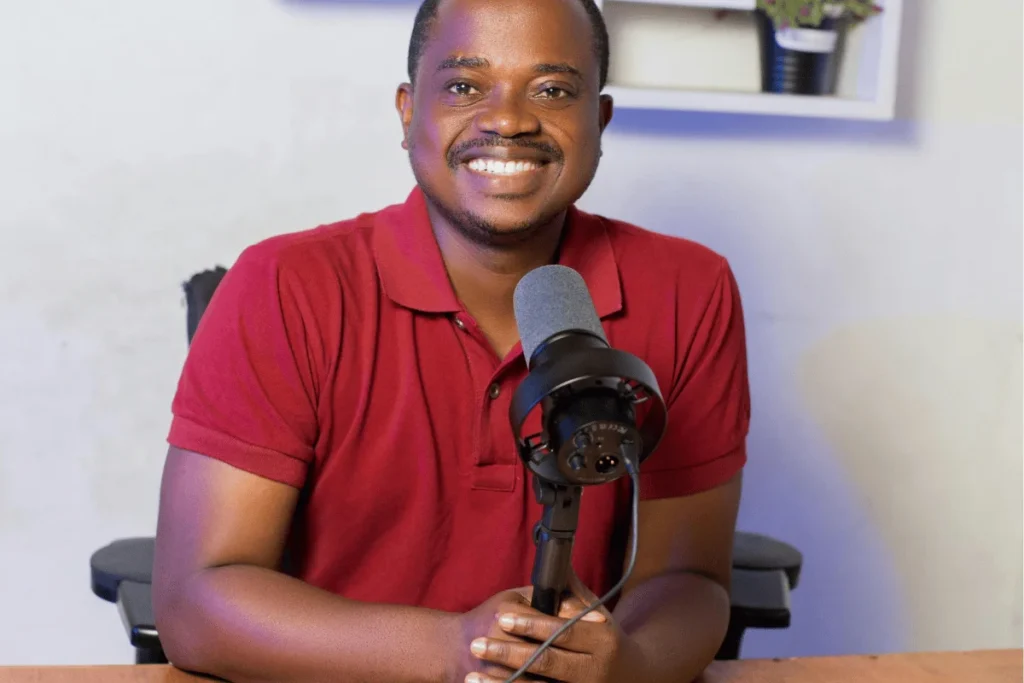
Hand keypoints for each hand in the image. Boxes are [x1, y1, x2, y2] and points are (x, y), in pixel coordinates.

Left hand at [464, 574, 642, 682]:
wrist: (634, 677)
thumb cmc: (607, 639)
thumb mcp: (598, 614)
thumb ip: (573, 592)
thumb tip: (553, 558)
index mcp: (604, 641)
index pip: (561, 631)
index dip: (531, 625)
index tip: (501, 617)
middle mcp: (595, 671)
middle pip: (547, 662)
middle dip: (508, 654)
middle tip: (476, 645)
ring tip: (472, 676)